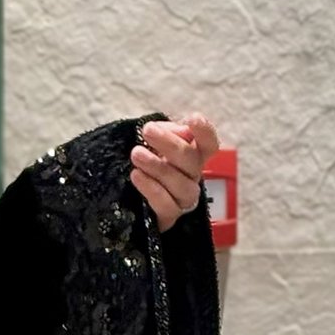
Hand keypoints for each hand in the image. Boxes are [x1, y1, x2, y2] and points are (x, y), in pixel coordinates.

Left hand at [130, 111, 218, 232]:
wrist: (124, 195)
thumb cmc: (145, 160)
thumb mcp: (154, 140)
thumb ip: (169, 132)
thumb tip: (184, 131)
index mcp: (194, 155)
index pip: (209, 144)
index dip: (205, 132)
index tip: (193, 118)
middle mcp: (192, 176)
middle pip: (192, 161)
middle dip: (170, 144)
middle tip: (148, 131)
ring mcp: (183, 198)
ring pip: (181, 185)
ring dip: (158, 167)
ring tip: (136, 154)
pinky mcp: (169, 216)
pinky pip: (167, 205)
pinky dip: (151, 189)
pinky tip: (136, 175)